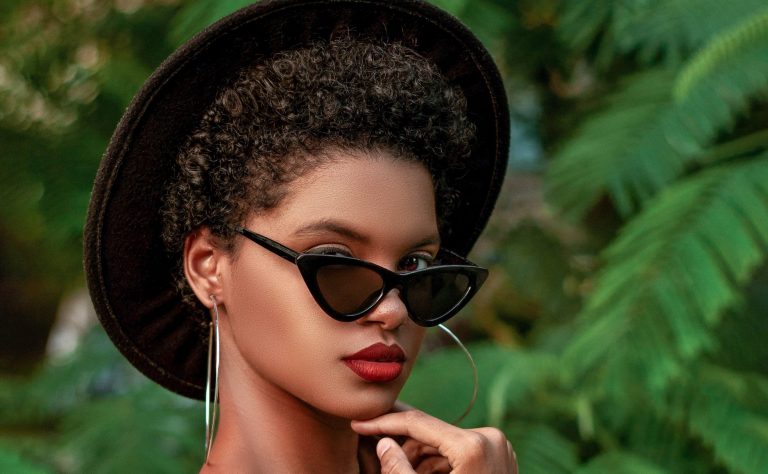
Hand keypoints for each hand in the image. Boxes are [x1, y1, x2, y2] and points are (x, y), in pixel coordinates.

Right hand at [351, 409, 516, 473]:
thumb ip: (398, 469)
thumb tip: (384, 444)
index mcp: (472, 445)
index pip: (417, 423)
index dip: (384, 423)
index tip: (359, 425)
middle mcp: (489, 438)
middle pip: (431, 434)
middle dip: (403, 447)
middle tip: (376, 452)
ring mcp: (497, 447)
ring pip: (444, 443)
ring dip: (420, 458)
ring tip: (404, 470)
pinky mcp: (499, 456)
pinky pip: (459, 452)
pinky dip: (439, 465)